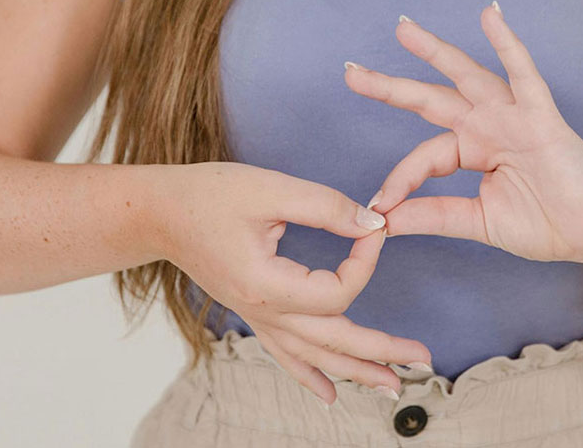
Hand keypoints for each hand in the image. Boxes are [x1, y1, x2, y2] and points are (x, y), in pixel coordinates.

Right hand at [152, 162, 431, 404]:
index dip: (365, 263)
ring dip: (356, 372)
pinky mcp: (253, 313)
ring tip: (394, 387)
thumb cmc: (208, 195)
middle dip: (381, 351)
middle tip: (423, 358)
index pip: (336, 292)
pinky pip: (287, 355)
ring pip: (314, 357)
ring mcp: (257, 318)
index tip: (376, 230)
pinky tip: (332, 393)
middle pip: (333, 341)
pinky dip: (311, 376)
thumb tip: (373, 223)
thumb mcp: (270, 188)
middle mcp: (263, 312)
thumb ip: (326, 206)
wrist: (159, 213)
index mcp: (267, 284)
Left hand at [343, 3, 582, 263]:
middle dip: (391, 86)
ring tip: (402, 28)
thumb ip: (434, 215)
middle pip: (431, 100)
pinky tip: (490, 16)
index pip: (425, 156)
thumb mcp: (478, 221)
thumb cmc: (547, 225)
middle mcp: (488, 127)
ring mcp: (513, 118)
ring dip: (435, 52)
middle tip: (350, 72)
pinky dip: (508, 44)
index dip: (401, 179)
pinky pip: (523, 75)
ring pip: (466, 77)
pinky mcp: (542, 118)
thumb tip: (384, 220)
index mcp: (472, 151)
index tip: (379, 207)